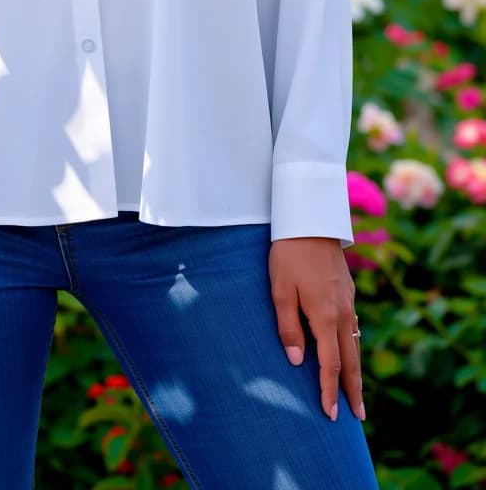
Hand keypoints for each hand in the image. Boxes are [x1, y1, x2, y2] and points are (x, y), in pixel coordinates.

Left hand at [268, 237, 364, 423]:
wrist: (310, 220)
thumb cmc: (289, 254)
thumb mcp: (280, 290)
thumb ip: (289, 327)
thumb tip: (298, 362)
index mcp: (325, 316)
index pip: (330, 364)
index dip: (329, 391)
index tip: (330, 414)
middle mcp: (342, 312)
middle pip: (351, 360)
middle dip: (353, 390)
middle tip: (358, 417)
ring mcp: (348, 301)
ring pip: (355, 344)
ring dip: (356, 371)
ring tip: (357, 393)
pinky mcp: (347, 291)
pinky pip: (354, 328)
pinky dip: (354, 348)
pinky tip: (350, 353)